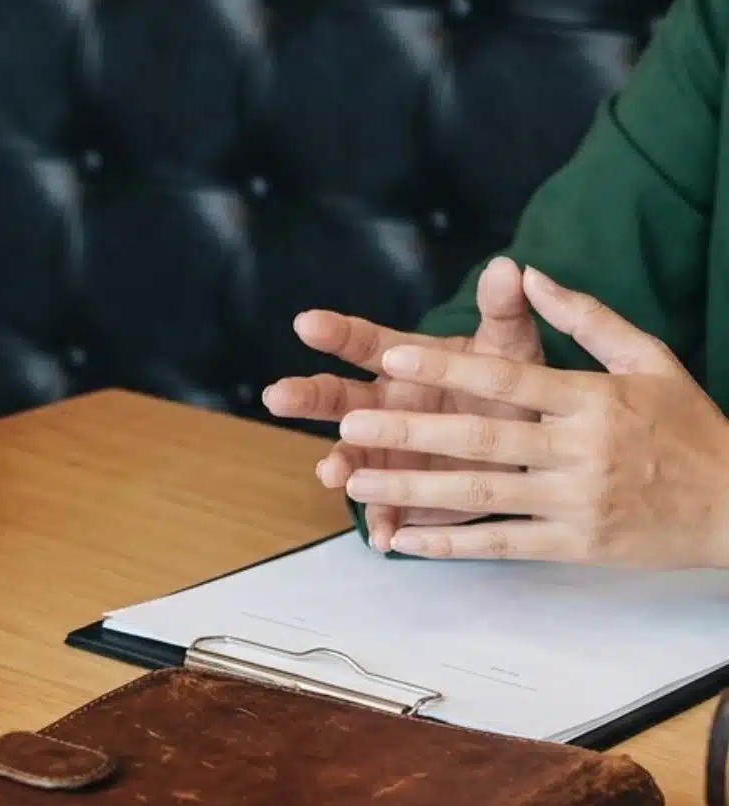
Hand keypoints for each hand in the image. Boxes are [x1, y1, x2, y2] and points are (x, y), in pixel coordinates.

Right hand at [262, 257, 543, 549]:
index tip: (307, 323)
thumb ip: (503, 311)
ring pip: (350, 456)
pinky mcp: (404, 494)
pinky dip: (382, 522)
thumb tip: (506, 267)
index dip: (336, 332)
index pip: (364, 343)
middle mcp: (383, 407)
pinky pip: (386, 509)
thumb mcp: (512, 347)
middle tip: (277, 395)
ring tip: (331, 472)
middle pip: (336, 398)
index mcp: (404, 365)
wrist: (529, 442)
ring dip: (338, 462)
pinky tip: (382, 539)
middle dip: (305, 396)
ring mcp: (388, 453)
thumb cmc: (512, 386)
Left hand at [338, 269, 728, 567]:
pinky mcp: (575, 545)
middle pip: (482, 438)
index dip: (447, 367)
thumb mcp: (650, 359)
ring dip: (413, 489)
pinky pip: (500, 544)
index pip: (508, 378)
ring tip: (356, 480)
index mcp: (594, 399)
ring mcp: (576, 501)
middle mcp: (581, 450)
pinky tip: (401, 539)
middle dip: (411, 432)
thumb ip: (587, 318)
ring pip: (481, 494)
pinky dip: (449, 545)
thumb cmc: (688, 428)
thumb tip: (530, 273)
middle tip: (350, 422)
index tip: (392, 355)